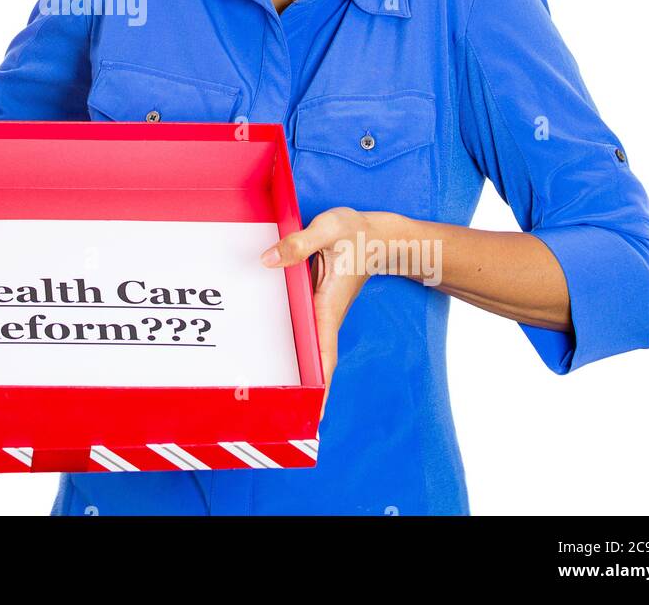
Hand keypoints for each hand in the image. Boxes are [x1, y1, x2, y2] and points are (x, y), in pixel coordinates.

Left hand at [261, 207, 391, 422]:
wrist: (382, 235)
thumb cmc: (358, 234)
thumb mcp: (329, 230)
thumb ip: (299, 244)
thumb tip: (267, 261)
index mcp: (328, 305)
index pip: (324, 355)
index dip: (320, 387)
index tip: (314, 416)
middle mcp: (326, 315)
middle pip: (316, 362)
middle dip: (305, 392)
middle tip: (284, 419)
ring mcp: (323, 311)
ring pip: (310, 349)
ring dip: (299, 372)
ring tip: (276, 399)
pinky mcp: (318, 303)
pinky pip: (307, 332)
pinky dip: (298, 349)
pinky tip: (280, 355)